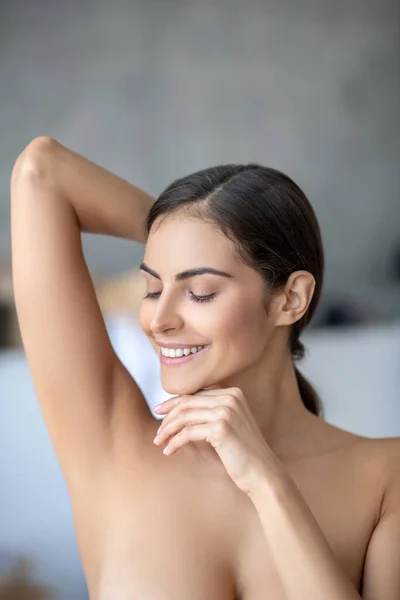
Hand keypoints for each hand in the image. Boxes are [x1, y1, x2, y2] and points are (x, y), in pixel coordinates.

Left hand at [153, 387, 280, 495]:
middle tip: (157, 431)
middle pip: (187, 402)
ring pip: (184, 416)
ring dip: (167, 430)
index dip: (174, 403)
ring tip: (159, 442)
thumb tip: (179, 411)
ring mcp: (226, 411)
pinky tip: (169, 451)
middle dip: (167, 416)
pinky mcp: (220, 428)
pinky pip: (187, 432)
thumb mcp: (229, 425)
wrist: (263, 473)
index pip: (195, 394)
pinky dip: (174, 441)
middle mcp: (230, 398)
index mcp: (233, 393)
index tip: (159, 412)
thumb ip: (210, 413)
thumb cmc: (244, 453)